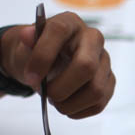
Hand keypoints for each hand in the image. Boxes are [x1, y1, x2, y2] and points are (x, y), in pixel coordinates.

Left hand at [1, 11, 115, 118]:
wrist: (46, 62)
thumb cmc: (36, 51)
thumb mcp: (25, 44)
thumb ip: (26, 40)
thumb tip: (27, 35)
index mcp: (69, 22)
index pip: (59, 32)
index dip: (43, 56)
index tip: (30, 77)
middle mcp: (92, 38)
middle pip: (86, 66)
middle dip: (62, 88)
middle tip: (48, 95)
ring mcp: (104, 60)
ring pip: (96, 90)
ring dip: (71, 104)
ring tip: (57, 102)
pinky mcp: (109, 80)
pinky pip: (99, 103)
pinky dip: (79, 111)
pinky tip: (67, 107)